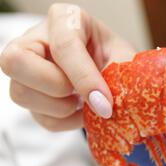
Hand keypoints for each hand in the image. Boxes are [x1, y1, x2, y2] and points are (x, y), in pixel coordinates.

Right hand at [0, 3, 134, 131]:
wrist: (115, 73)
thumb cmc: (118, 60)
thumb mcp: (125, 61)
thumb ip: (119, 77)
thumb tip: (105, 106)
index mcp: (66, 19)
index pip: (64, 46)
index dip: (85, 79)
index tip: (105, 105)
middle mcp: (36, 38)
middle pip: (16, 62)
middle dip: (55, 87)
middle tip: (82, 96)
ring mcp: (26, 68)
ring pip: (21, 94)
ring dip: (61, 109)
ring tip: (85, 103)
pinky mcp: (29, 94)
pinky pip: (39, 117)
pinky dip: (65, 121)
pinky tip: (81, 111)